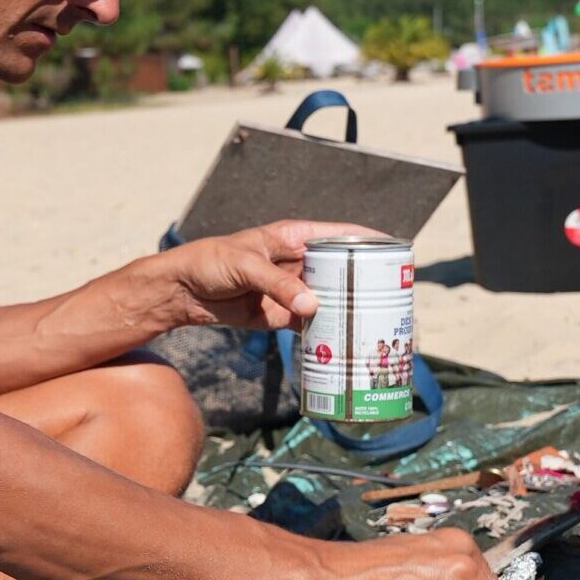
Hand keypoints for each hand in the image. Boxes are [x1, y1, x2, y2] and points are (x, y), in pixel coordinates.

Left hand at [161, 221, 385, 330]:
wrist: (181, 291)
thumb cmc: (209, 262)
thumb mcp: (244, 266)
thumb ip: (278, 284)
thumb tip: (312, 306)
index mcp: (294, 237)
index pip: (341, 235)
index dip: (370, 242)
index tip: (398, 252)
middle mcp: (300, 262)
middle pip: (343, 271)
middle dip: (368, 284)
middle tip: (397, 300)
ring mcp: (293, 289)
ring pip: (331, 300)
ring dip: (351, 312)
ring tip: (379, 325)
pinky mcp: (282, 315)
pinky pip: (311, 324)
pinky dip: (326, 333)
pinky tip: (347, 344)